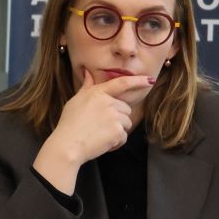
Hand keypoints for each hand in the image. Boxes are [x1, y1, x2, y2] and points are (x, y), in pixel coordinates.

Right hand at [32, 69, 155, 194]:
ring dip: (117, 131)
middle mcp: (107, 102)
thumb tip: (88, 73)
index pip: (122, 83)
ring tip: (100, 135)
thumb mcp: (75, 101)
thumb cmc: (69, 124)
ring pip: (127, 123)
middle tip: (100, 126)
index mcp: (98, 93)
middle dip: (118, 118)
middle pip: (125, 109)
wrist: (67, 145)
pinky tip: (102, 143)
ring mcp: (113, 116)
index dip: (138, 80)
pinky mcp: (117, 130)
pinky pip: (124, 137)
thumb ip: (86, 87)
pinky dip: (115, 143)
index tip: (150, 80)